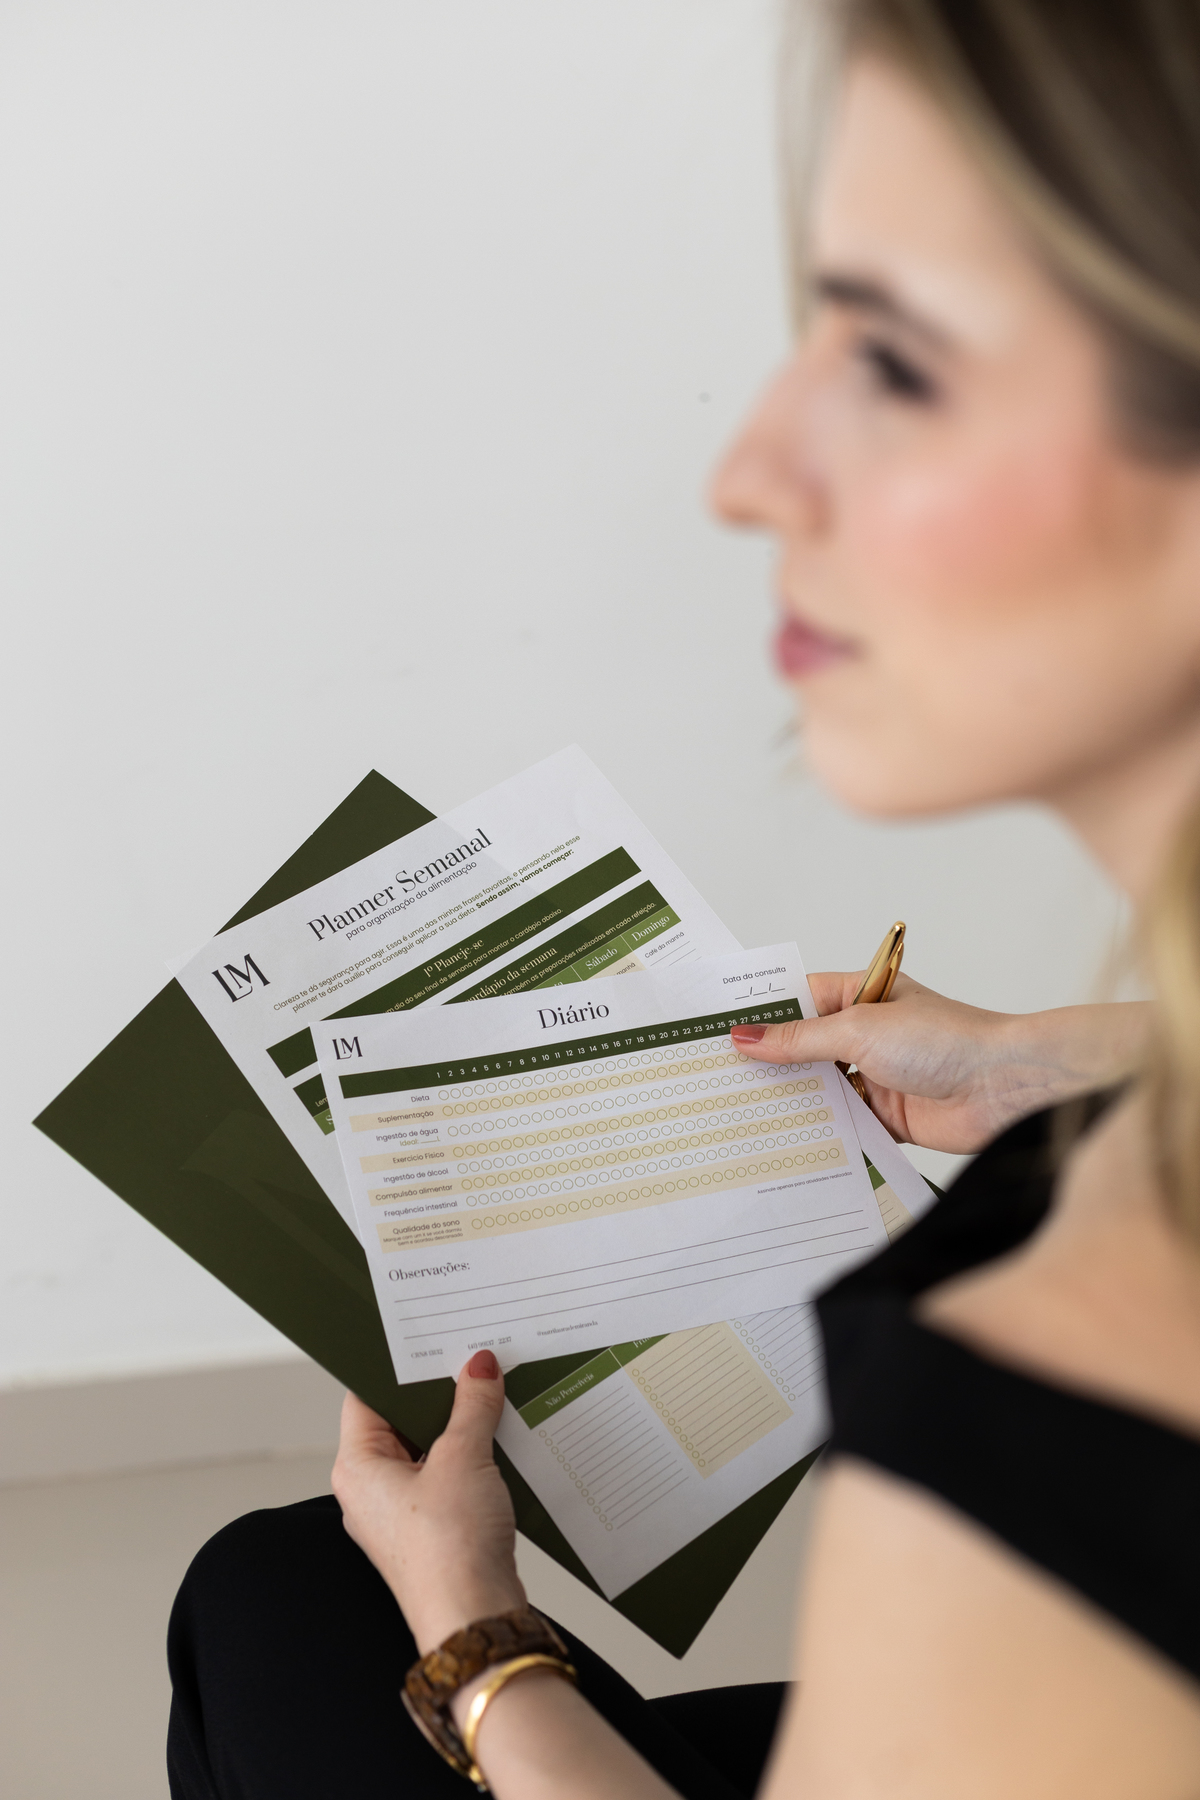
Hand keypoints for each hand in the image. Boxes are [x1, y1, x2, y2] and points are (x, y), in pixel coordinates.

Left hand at [331, 1350, 524, 1653]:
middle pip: (399, 1422)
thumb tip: (478, 1367)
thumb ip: (471, 1406)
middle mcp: (370, 1490)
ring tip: (491, 1395)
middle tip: (470, 1361)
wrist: (474, 1620)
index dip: (398, 1367)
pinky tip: (499, 1440)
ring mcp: (400, 1514)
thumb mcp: (463, 1459)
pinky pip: (445, 1479)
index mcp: (357, 1467)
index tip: (429, 1340)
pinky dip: (469, 1458)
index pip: (367, 1397)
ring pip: (426, 1451)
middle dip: (437, 1395)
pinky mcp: (430, 1531)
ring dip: (458, 1427)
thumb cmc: (449, 1550)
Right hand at [731, 973, 1147, 1153]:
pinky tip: (786, 1143)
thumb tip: (746, 1037)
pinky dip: (821, 1133)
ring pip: (821, 1089)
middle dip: (769, 1064)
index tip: (716, 1029)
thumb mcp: (859, 1030)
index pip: (797, 1000)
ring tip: (740, 1113)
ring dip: (793, 1101)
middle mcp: (866, 1034)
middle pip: (805, 1048)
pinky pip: (844, 1125)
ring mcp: (877, 1075)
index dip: (760, 1015)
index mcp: (860, 996)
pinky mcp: (888, 1116)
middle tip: (717, 1078)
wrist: (1005, 1087)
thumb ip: (800, 1040)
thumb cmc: (946, 1039)